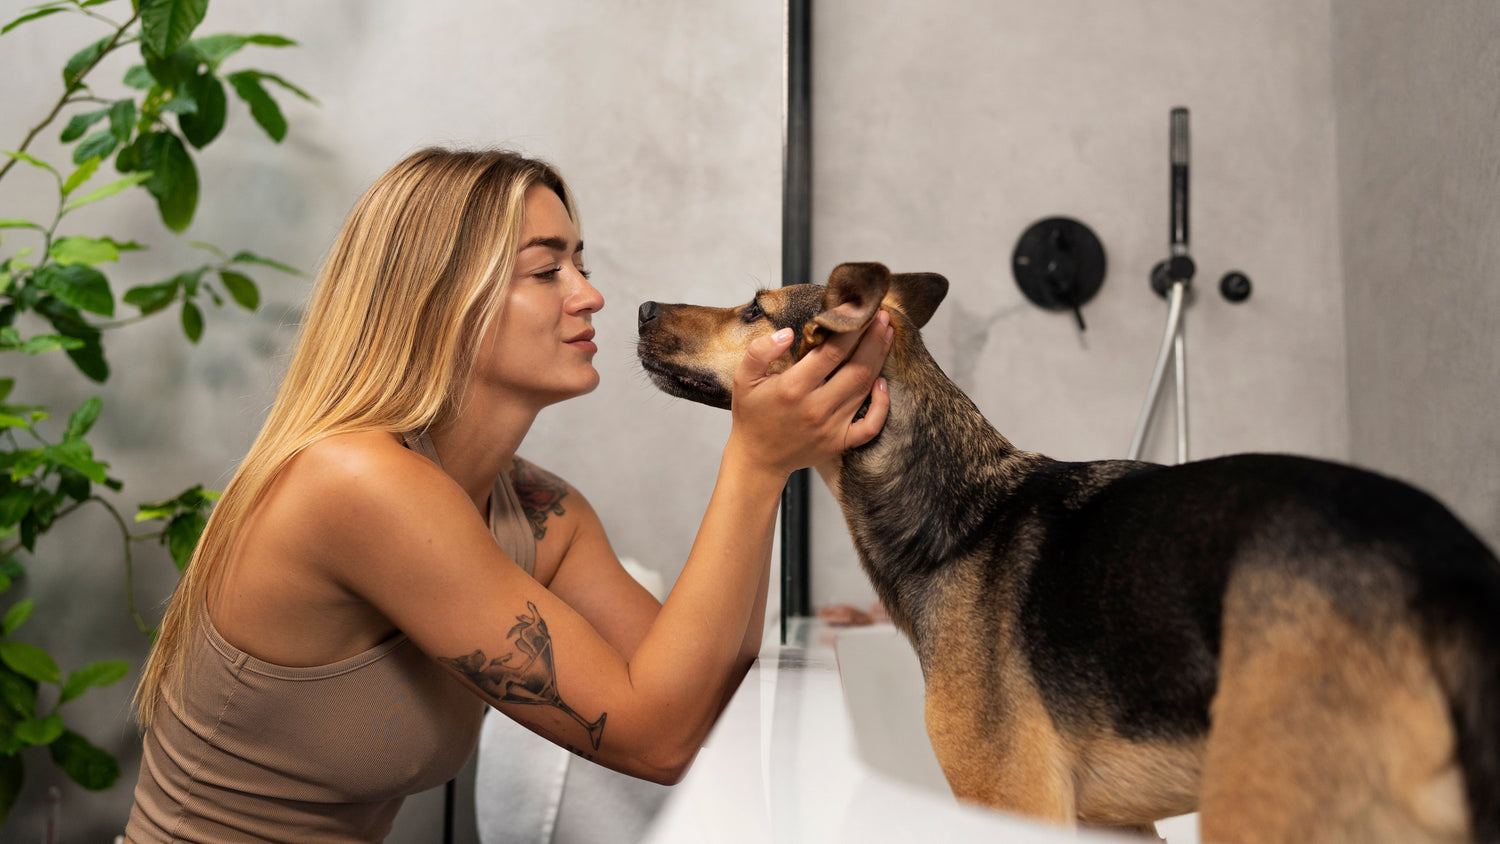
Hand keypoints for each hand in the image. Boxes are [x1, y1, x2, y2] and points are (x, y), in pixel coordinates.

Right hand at [726, 311, 892, 478]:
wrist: (758, 458)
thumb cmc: (752, 415)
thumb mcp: (744, 378)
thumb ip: (760, 351)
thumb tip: (787, 333)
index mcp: (793, 388)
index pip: (832, 352)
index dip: (850, 328)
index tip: (859, 309)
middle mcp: (816, 408)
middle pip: (857, 368)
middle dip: (874, 339)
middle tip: (882, 316)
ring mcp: (832, 427)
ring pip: (865, 389)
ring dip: (879, 359)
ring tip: (886, 335)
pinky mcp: (840, 442)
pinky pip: (871, 425)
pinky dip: (882, 405)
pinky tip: (883, 383)